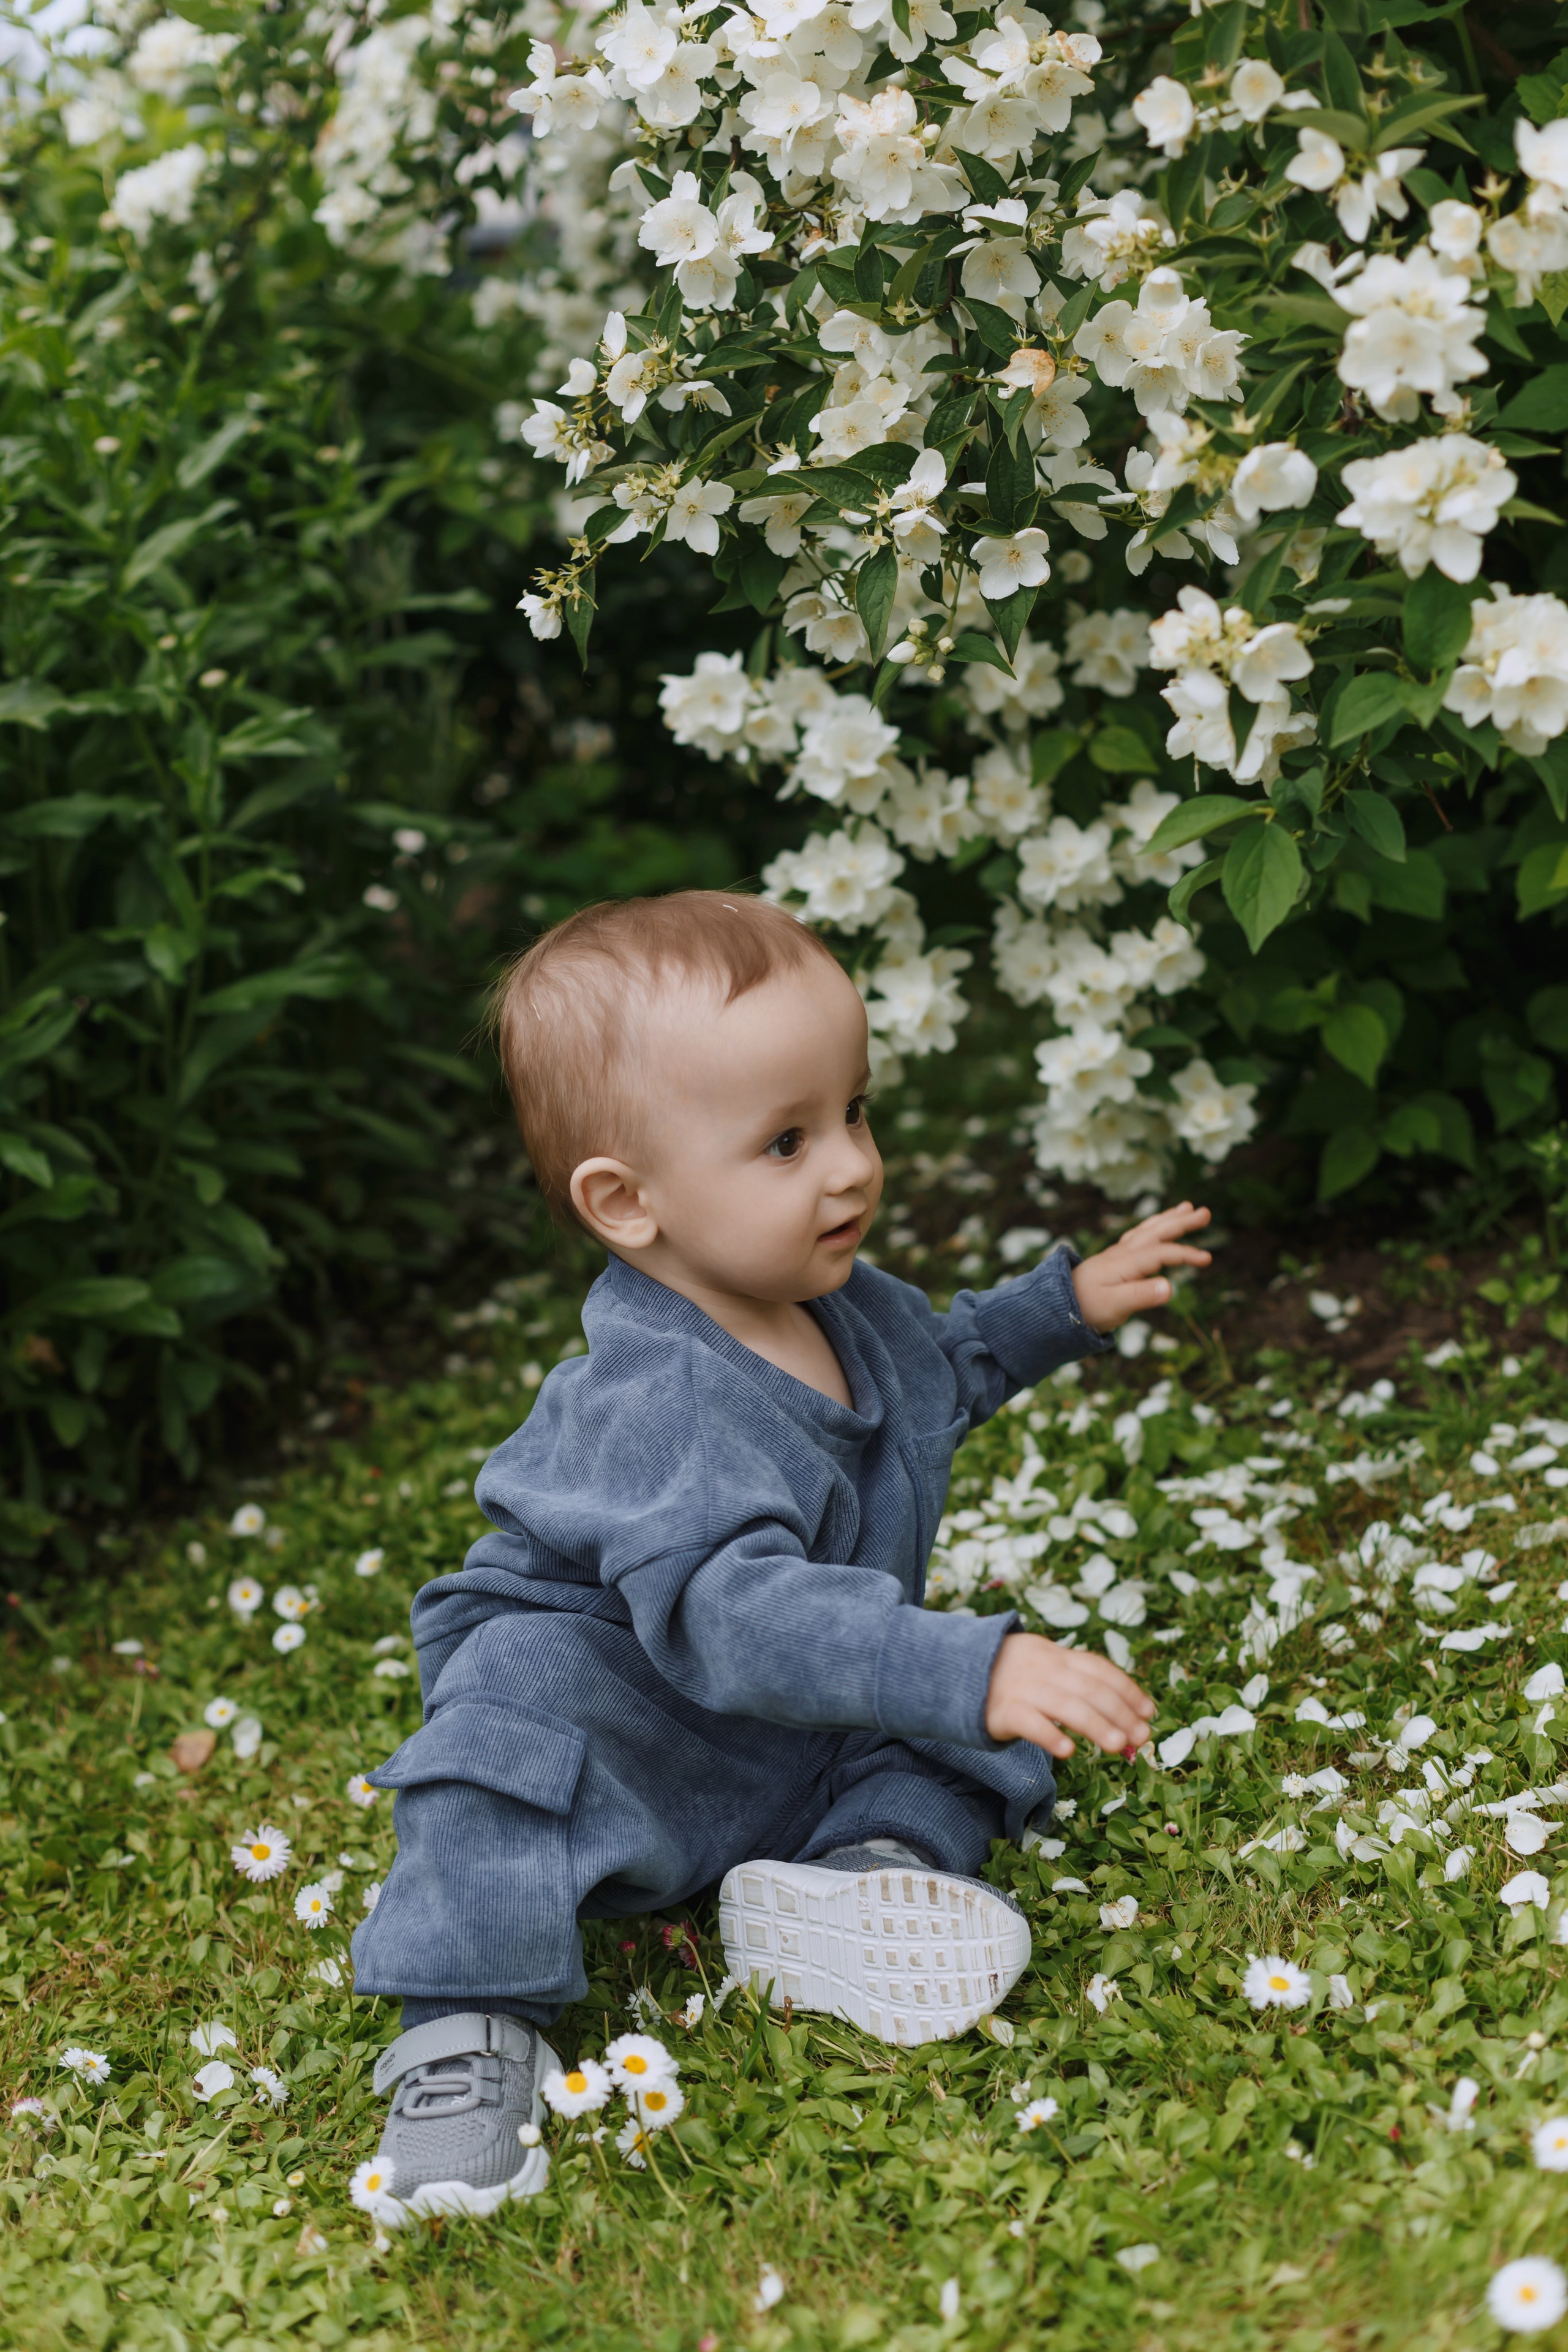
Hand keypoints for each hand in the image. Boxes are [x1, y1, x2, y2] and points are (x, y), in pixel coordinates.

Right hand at [984, 1630, 1154, 1758]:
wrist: (959, 1671)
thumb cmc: (1015, 1677)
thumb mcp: (1046, 1666)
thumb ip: (1077, 1684)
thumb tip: (1126, 1716)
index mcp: (1058, 1656)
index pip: (1099, 1669)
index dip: (1128, 1689)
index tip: (1149, 1711)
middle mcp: (1044, 1668)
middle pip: (1090, 1689)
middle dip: (1120, 1712)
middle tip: (1142, 1736)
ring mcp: (1023, 1689)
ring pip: (1067, 1706)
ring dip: (1097, 1726)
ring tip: (1120, 1746)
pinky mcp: (1003, 1711)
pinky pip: (1030, 1723)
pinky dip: (1050, 1736)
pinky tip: (1068, 1751)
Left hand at [1072, 1201, 1211, 1332]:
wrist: (1058, 1305)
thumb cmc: (1088, 1308)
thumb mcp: (1115, 1306)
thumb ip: (1142, 1296)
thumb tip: (1170, 1288)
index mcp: (1125, 1263)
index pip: (1161, 1253)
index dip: (1185, 1254)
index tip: (1206, 1259)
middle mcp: (1123, 1253)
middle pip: (1156, 1232)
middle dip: (1181, 1222)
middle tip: (1205, 1212)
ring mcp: (1118, 1253)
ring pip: (1147, 1230)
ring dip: (1168, 1218)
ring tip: (1187, 1208)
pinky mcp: (1115, 1258)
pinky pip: (1138, 1235)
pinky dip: (1152, 1225)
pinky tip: (1159, 1223)